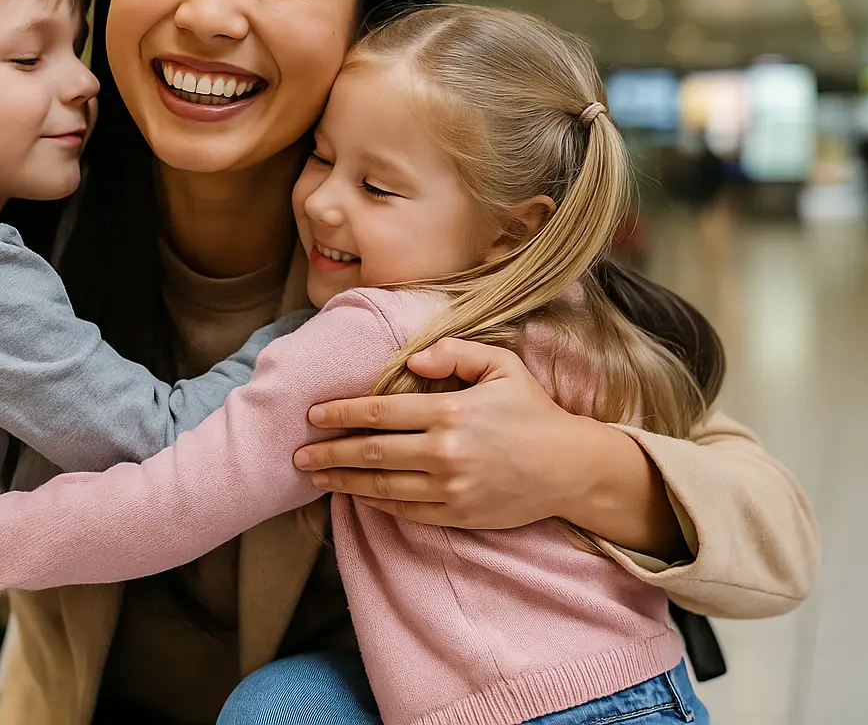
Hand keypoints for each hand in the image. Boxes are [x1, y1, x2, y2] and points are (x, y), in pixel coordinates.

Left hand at [294, 339, 685, 557]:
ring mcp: (450, 488)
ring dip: (343, 481)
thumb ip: (454, 353)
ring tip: (317, 478)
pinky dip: (376, 503)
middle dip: (328, 453)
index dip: (341, 414)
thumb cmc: (532, 411)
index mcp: (449, 412)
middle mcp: (444, 452)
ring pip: (381, 486)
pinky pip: (405, 511)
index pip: (379, 413)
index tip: (313, 416)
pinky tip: (357, 494)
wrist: (570, 467)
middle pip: (371, 452)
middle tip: (297, 456)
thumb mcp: (501, 366)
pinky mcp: (458, 515)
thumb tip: (412, 361)